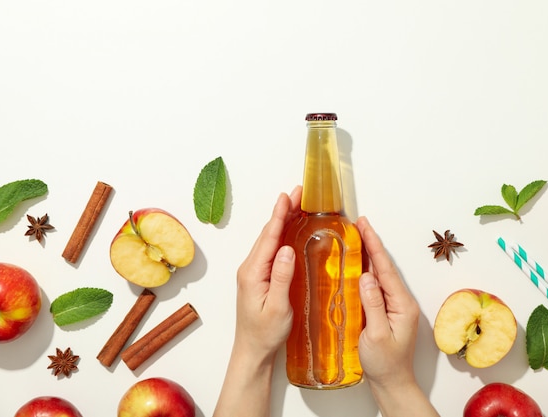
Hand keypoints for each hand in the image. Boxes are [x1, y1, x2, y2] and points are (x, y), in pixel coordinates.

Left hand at [213, 187, 301, 416]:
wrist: (252, 350)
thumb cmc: (265, 333)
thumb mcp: (278, 307)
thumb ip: (281, 277)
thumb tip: (286, 248)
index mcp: (253, 272)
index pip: (268, 238)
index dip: (279, 215)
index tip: (287, 196)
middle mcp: (250, 268)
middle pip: (268, 233)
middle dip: (283, 210)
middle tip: (298, 192)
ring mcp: (253, 271)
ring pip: (269, 239)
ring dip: (282, 220)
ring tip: (295, 203)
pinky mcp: (258, 276)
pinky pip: (270, 249)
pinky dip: (280, 234)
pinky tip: (288, 229)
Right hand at [356, 216, 439, 416]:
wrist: (391, 383)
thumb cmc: (385, 364)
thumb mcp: (375, 335)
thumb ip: (372, 304)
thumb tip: (366, 276)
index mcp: (402, 304)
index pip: (386, 269)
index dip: (374, 246)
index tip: (364, 227)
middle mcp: (400, 301)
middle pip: (384, 267)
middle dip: (372, 244)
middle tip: (358, 224)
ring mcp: (394, 306)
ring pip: (380, 274)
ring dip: (369, 255)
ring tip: (356, 237)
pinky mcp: (385, 311)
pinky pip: (375, 286)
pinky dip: (366, 271)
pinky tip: (357, 264)